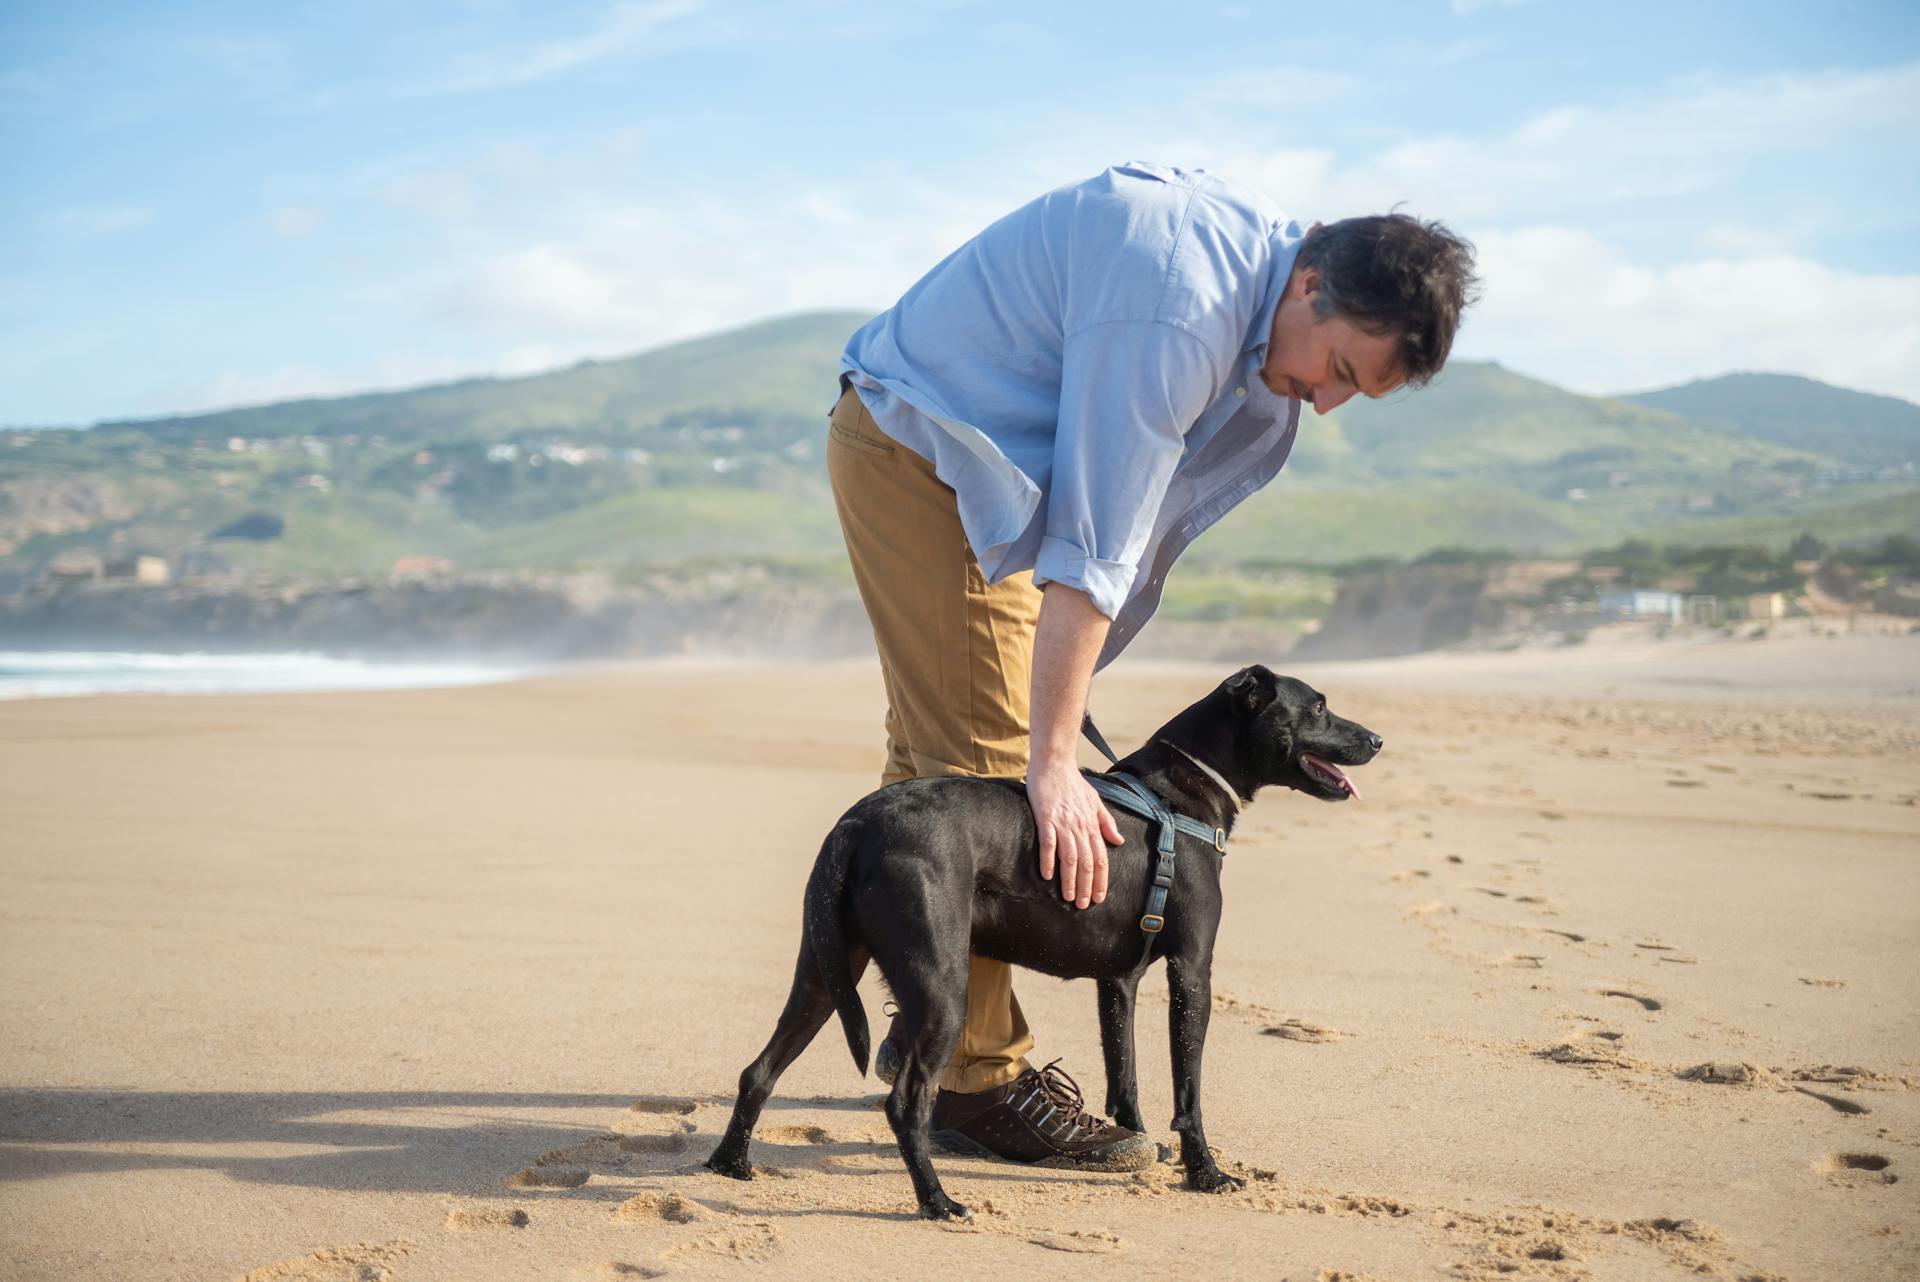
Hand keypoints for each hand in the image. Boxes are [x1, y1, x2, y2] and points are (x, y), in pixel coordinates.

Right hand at [1028, 759, 1122, 908]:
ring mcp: (1063, 823)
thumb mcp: (1095, 801)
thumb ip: (1107, 822)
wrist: (1055, 763)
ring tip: (1069, 897)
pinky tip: (1047, 875)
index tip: (1100, 897)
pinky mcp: (1046, 818)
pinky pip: (1048, 843)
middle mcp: (1080, 827)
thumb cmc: (1073, 783)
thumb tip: (1119, 841)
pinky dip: (1049, 860)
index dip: (1102, 879)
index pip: (1101, 857)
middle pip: (1087, 862)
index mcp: (1092, 824)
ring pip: (1070, 857)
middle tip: (1084, 905)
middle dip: (1087, 886)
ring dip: (1070, 879)